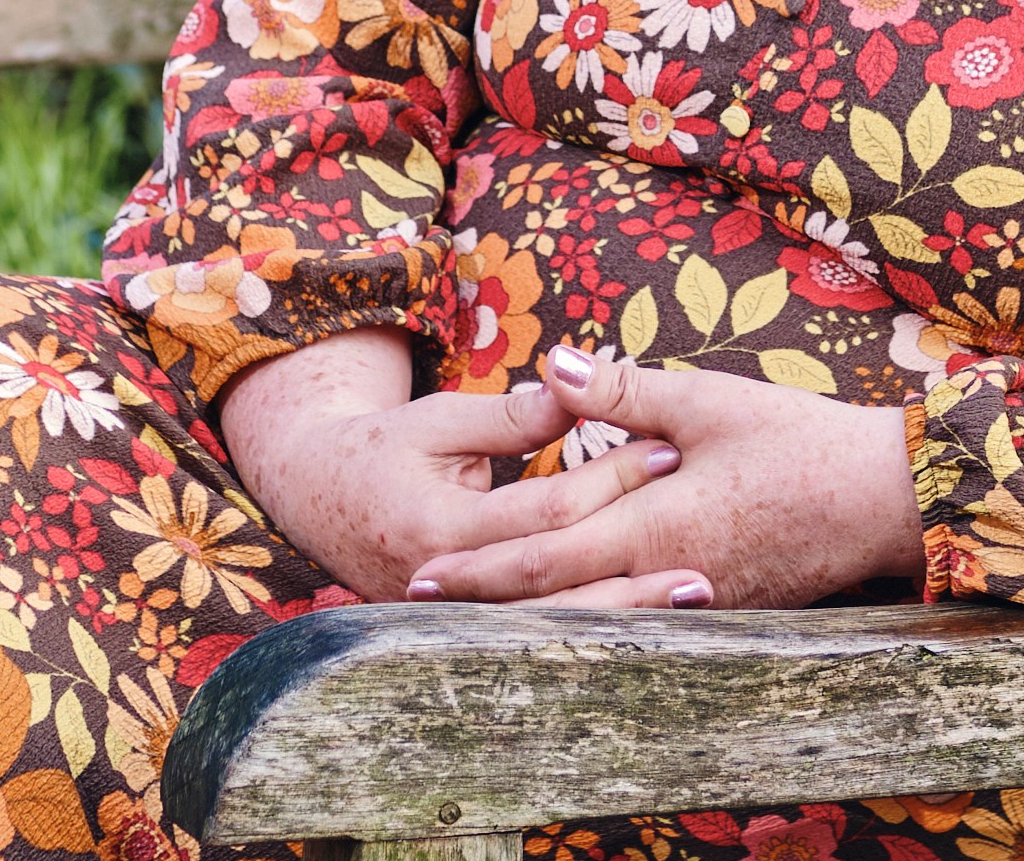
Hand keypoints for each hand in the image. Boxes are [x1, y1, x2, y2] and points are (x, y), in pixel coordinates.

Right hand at [220, 329, 714, 606]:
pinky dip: (593, 627)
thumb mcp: (439, 418)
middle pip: (557, 585)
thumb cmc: (385, 447)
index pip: (545, 510)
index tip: (670, 447)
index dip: (611, 478)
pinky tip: (648, 622)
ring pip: (551, 624)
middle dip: (634, 570)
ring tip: (695, 597)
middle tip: (705, 555)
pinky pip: (537, 634)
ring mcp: (451, 622)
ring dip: (624, 614)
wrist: (318, 500)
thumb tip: (578, 391)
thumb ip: (510, 416)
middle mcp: (446, 587)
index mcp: (439, 527)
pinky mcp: (461, 634)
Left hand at [407, 345, 927, 609]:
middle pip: (558, 603)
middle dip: (487, 602)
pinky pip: (640, 616)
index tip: (420, 577)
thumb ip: (626, 390)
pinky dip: (592, 610)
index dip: (478, 571)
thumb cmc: (802, 440)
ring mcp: (697, 602)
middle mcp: (667, 581)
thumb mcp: (711, 400)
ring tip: (477, 606)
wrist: (887, 498)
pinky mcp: (725, 604)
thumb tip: (551, 368)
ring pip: (597, 615)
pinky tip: (573, 602)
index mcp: (655, 530)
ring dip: (534, 611)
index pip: (543, 561)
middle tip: (422, 602)